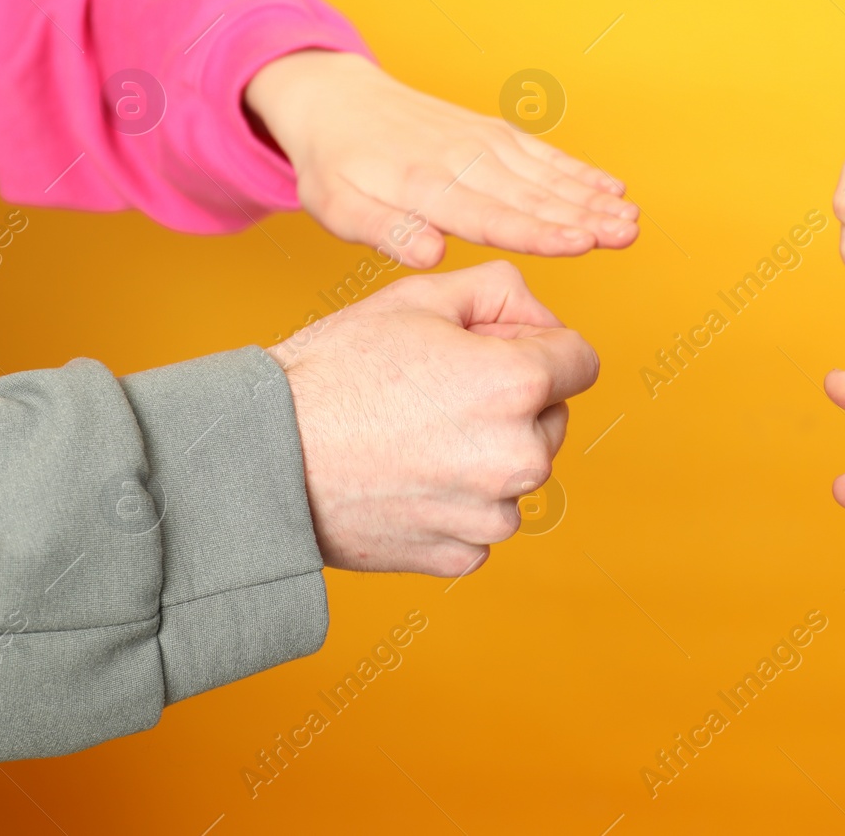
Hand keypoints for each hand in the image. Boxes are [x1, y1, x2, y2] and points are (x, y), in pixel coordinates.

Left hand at [246, 50, 639, 267]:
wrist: (335, 99)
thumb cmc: (336, 164)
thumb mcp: (338, 207)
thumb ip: (385, 231)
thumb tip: (430, 255)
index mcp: (426, 185)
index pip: (493, 216)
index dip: (541, 233)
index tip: (583, 244)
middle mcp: (463, 160)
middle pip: (533, 196)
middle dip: (586, 216)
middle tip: (629, 234)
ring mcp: (483, 142)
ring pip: (546, 175)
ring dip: (593, 197)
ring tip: (632, 217)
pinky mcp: (493, 133)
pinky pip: (543, 154)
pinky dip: (578, 170)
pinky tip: (610, 187)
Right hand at [266, 261, 599, 576]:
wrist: (262, 458)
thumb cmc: (334, 372)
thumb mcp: (418, 296)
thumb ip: (501, 290)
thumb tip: (543, 319)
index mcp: (518, 385)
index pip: (582, 360)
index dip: (539, 345)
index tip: (494, 349)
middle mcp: (519, 456)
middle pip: (552, 417)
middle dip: (515, 400)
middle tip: (438, 390)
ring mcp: (491, 513)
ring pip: (518, 472)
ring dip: (486, 453)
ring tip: (415, 435)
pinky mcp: (460, 554)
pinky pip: (482, 520)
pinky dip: (457, 502)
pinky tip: (406, 478)